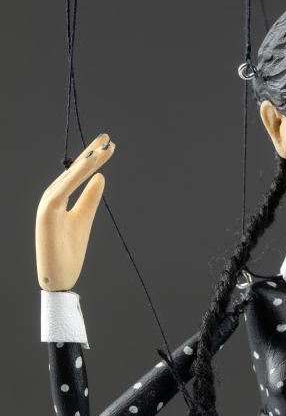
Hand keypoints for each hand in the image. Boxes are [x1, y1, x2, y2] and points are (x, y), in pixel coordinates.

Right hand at [35, 133, 115, 290]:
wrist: (58, 278)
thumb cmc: (68, 252)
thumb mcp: (84, 219)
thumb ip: (90, 198)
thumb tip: (101, 177)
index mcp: (58, 198)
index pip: (77, 173)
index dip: (92, 158)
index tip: (107, 144)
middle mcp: (51, 197)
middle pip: (74, 170)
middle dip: (91, 153)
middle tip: (108, 137)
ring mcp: (47, 204)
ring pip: (70, 177)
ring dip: (87, 161)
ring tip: (103, 147)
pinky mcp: (47, 213)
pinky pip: (65, 189)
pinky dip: (77, 176)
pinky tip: (91, 166)